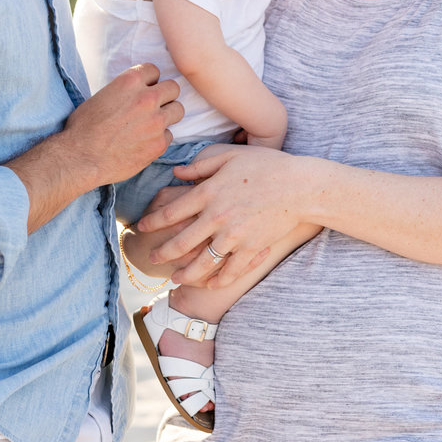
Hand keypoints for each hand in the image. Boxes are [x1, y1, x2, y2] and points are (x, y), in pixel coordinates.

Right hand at [63, 64, 182, 187]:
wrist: (81, 158)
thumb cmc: (83, 128)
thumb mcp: (101, 95)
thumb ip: (124, 90)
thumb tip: (136, 92)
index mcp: (130, 81)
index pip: (154, 70)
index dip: (149, 81)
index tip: (144, 90)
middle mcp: (147, 98)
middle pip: (173, 88)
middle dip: (165, 96)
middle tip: (153, 107)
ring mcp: (156, 121)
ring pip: (178, 110)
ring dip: (168, 115)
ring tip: (152, 124)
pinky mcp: (159, 143)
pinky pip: (169, 135)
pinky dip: (159, 138)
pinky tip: (143, 143)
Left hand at [137, 143, 316, 287]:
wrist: (300, 186)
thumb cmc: (267, 166)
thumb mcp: (230, 156)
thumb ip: (201, 165)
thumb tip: (176, 172)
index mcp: (208, 192)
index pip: (171, 212)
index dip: (153, 222)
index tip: (141, 228)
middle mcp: (217, 217)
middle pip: (181, 242)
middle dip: (163, 253)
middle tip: (151, 259)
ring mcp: (234, 235)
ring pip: (202, 263)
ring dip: (186, 273)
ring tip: (175, 279)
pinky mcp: (252, 248)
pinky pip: (230, 270)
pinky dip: (218, 280)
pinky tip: (209, 284)